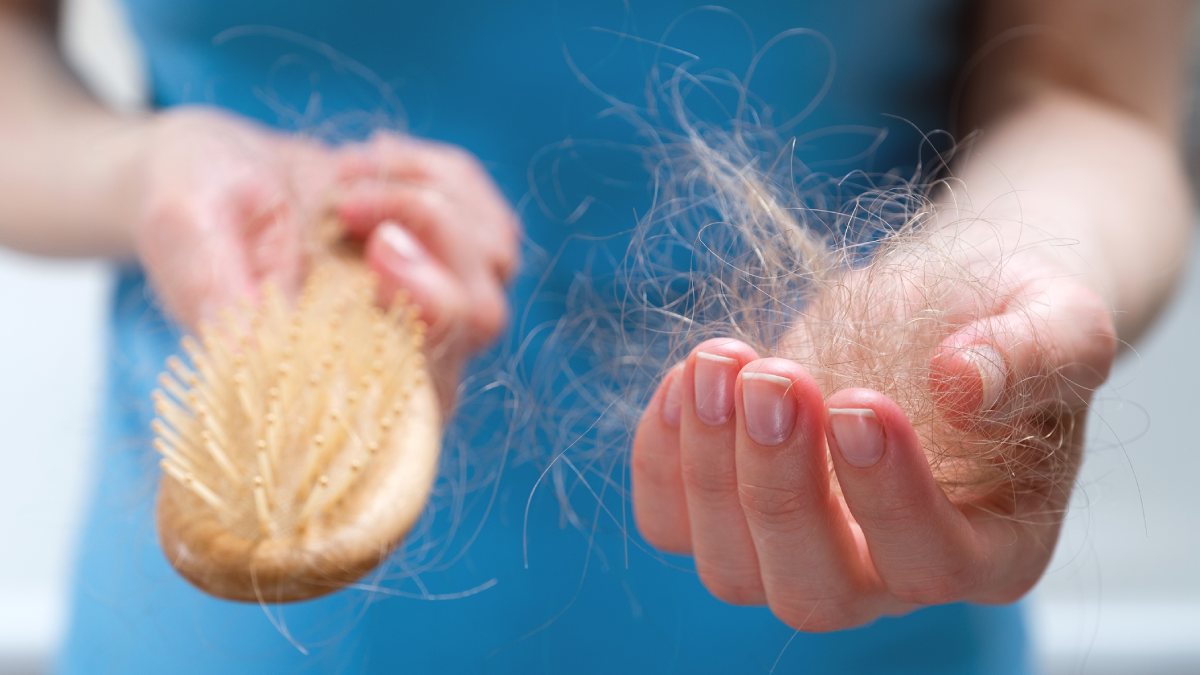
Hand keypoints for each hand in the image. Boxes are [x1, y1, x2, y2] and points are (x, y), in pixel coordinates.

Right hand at [130, 108, 517, 401]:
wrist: (213, 169)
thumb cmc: (191, 206)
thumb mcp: (182, 232)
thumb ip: (213, 291)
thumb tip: (252, 352)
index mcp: (334, 382)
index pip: (423, 393)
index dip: (426, 324)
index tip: (378, 251)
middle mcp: (400, 358)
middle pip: (480, 319)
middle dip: (431, 240)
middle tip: (350, 202)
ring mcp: (438, 306)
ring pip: (493, 262)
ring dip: (423, 197)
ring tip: (343, 181)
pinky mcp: (457, 256)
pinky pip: (492, 217)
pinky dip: (437, 174)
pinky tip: (370, 166)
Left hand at [630, 245, 1116, 630]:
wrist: (940, 309)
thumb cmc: (1005, 322)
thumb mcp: (1059, 318)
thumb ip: (1035, 353)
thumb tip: (960, 384)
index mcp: (989, 547)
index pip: (932, 562)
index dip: (888, 496)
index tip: (858, 402)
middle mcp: (888, 575)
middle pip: (816, 592)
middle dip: (780, 490)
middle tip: (775, 378)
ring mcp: (800, 552)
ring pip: (731, 569)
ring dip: (708, 467)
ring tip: (720, 360)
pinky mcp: (732, 515)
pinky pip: (671, 523)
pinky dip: (660, 457)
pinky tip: (686, 376)